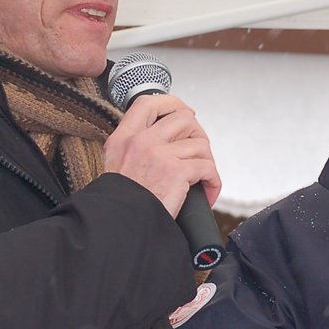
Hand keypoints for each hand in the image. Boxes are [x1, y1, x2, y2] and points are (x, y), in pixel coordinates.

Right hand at [102, 94, 219, 217]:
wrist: (118, 225)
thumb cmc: (121, 202)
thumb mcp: (115, 165)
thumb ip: (133, 148)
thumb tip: (163, 139)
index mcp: (124, 138)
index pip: (148, 103)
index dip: (171, 103)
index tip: (184, 113)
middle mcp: (141, 141)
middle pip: (183, 118)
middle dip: (197, 135)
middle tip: (197, 153)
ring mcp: (159, 154)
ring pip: (200, 144)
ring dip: (207, 162)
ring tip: (202, 179)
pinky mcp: (176, 172)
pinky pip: (207, 167)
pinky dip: (213, 181)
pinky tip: (207, 192)